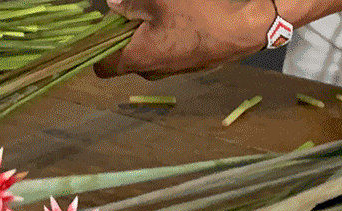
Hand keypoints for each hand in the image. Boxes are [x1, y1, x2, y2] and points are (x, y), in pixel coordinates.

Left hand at [94, 0, 277, 79]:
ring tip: (161, 11)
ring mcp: (173, 71)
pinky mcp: (190, 66)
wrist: (245, 28)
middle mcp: (153, 72)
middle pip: (124, 57)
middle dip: (124, 34)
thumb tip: (112, 4)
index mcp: (138, 58)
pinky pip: (168, 53)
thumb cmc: (200, 13)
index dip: (96, 46)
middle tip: (134, 10)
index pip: (100, 66)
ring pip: (148, 54)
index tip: (102, 26)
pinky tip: (180, 19)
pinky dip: (167, 37)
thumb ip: (128, 2)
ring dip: (147, 34)